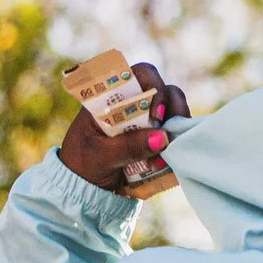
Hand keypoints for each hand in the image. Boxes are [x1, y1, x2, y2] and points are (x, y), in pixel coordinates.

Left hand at [59, 63, 187, 193]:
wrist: (83, 188)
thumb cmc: (84, 165)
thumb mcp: (101, 156)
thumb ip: (129, 146)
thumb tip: (162, 137)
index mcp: (111, 99)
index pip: (138, 75)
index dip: (154, 86)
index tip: (156, 114)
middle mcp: (131, 105)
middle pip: (163, 89)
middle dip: (173, 105)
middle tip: (170, 129)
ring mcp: (146, 121)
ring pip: (174, 111)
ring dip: (179, 125)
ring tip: (172, 147)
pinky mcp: (156, 139)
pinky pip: (175, 133)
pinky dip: (178, 142)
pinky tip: (171, 157)